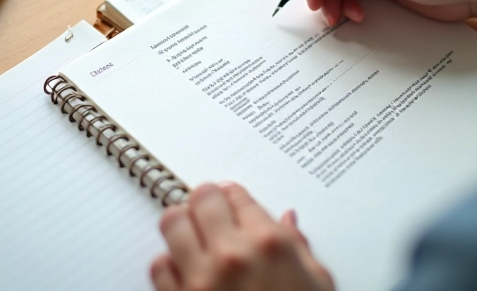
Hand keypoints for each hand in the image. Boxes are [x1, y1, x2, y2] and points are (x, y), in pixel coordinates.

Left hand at [151, 183, 333, 290]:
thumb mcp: (318, 285)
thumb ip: (299, 248)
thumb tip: (288, 223)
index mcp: (270, 245)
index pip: (237, 194)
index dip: (233, 195)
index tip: (231, 199)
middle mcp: (232, 255)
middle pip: (200, 198)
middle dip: (204, 202)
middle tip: (209, 210)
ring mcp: (200, 280)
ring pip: (171, 223)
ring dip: (181, 225)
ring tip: (191, 234)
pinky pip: (158, 267)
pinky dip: (167, 264)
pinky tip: (183, 270)